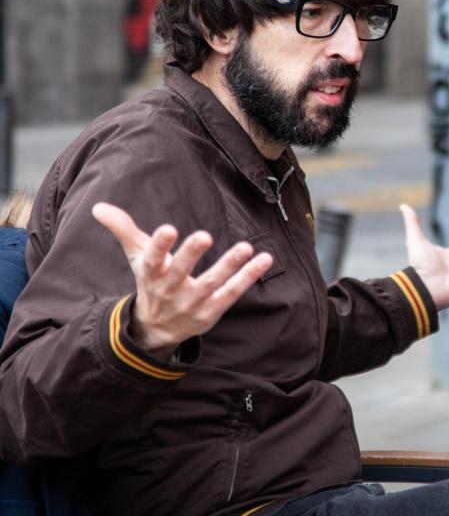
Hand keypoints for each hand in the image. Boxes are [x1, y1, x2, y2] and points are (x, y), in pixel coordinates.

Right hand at [92, 203, 272, 359]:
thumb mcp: (136, 256)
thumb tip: (98, 207)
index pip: (152, 258)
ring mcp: (192, 302)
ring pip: (212, 283)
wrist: (157, 327)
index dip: (159, 245)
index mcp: (151, 273)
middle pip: (180, 271)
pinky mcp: (212, 311)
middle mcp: (170, 289)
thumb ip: (123, 229)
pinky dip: (249, 277)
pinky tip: (264, 259)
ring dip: (229, 265)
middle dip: (191, 254)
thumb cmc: (151, 281)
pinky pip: (232, 293)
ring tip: (245, 247)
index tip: (168, 229)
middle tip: (204, 236)